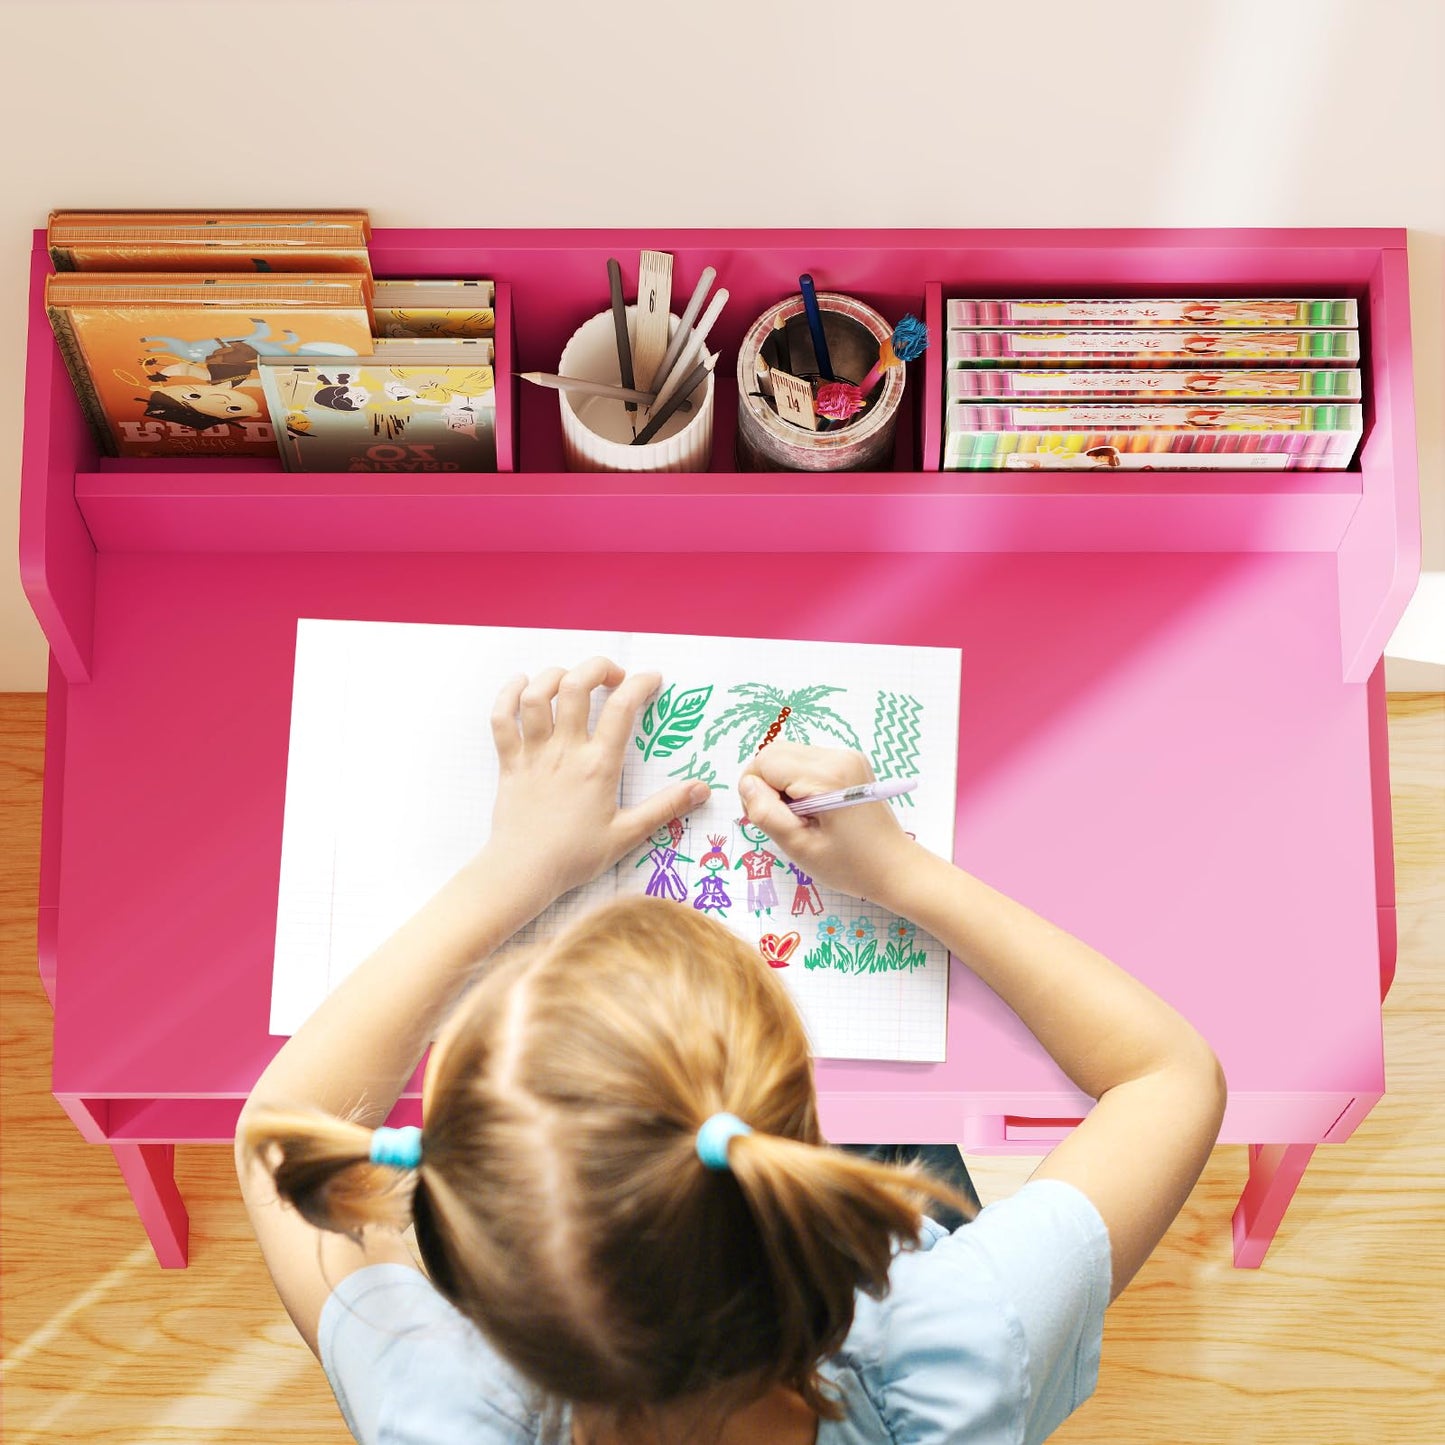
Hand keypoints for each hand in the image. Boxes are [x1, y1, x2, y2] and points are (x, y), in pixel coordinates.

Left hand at [482, 658, 710, 909]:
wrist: (523, 872)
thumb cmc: (575, 856)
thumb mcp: (627, 834)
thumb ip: (666, 807)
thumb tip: (703, 789)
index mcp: (598, 765)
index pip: (622, 708)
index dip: (639, 684)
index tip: (651, 679)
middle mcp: (565, 750)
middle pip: (576, 686)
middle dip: (597, 667)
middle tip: (612, 675)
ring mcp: (534, 753)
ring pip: (537, 695)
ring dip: (555, 676)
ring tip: (571, 679)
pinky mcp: (509, 761)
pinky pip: (501, 717)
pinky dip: (508, 694)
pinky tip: (521, 684)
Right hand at [738, 742, 919, 905]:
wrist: (895, 867)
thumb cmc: (849, 865)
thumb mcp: (799, 846)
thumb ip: (765, 812)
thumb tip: (746, 784)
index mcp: (826, 776)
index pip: (765, 762)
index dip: (755, 790)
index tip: (769, 819)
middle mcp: (838, 756)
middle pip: (775, 753)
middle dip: (766, 784)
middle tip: (781, 820)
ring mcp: (847, 756)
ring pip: (789, 755)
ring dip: (782, 783)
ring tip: (799, 816)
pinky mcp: (850, 762)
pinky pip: (807, 761)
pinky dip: (799, 781)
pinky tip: (812, 809)